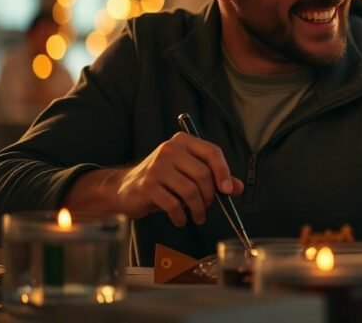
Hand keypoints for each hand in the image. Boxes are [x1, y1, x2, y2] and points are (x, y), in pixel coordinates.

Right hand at [114, 132, 243, 226]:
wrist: (124, 188)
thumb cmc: (163, 180)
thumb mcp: (188, 174)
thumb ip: (214, 178)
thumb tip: (237, 187)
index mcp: (183, 142)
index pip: (212, 152)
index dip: (224, 172)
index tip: (228, 190)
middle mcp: (169, 149)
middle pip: (203, 174)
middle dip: (210, 196)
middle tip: (208, 207)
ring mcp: (157, 167)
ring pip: (190, 191)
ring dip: (198, 209)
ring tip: (198, 216)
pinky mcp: (147, 186)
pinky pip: (173, 204)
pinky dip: (181, 216)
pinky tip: (181, 219)